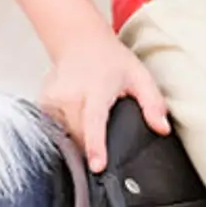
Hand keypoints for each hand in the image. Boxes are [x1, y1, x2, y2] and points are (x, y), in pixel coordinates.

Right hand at [41, 30, 170, 172]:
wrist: (79, 41)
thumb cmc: (109, 59)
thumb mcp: (139, 76)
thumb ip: (153, 103)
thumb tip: (162, 128)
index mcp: (95, 89)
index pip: (94, 121)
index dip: (96, 145)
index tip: (97, 166)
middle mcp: (70, 93)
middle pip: (79, 135)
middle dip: (91, 145)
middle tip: (104, 141)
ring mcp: (53, 98)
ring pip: (66, 134)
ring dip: (79, 136)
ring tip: (89, 120)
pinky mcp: (43, 103)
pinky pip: (55, 128)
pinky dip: (67, 129)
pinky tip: (75, 116)